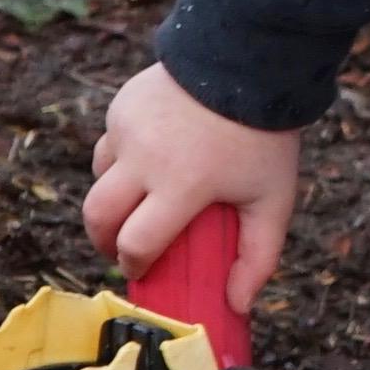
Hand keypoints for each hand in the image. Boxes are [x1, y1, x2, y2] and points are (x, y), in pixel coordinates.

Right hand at [83, 62, 300, 312]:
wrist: (248, 62)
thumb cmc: (264, 138)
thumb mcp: (273, 200)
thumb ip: (259, 257)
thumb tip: (238, 307)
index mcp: (182, 184)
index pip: (136, 243)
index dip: (133, 264)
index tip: (141, 269)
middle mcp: (145, 158)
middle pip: (97, 216)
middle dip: (103, 241)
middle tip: (119, 249)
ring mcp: (128, 129)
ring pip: (98, 179)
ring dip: (111, 199)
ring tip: (136, 205)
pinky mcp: (121, 107)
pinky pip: (108, 146)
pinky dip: (119, 161)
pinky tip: (146, 162)